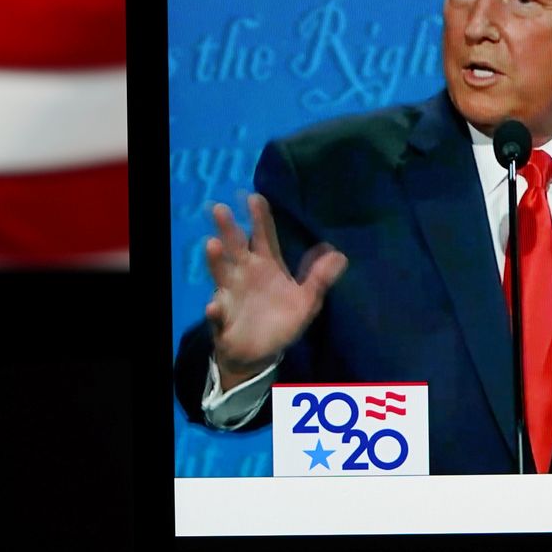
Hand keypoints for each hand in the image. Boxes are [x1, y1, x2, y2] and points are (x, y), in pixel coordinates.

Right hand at [203, 193, 347, 390]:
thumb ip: (320, 278)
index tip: (254, 197)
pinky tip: (214, 307)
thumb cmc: (281, 321)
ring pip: (221, 274)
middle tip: (220, 208)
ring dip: (216, 261)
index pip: (263, 237)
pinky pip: (217, 314)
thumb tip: (339, 253)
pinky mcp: (222, 319)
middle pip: (236, 248)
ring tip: (213, 245)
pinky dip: (214, 310)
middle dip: (229, 229)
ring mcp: (230, 295)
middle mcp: (245, 275)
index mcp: (267, 267)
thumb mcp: (307, 300)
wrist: (259, 354)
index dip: (259, 218)